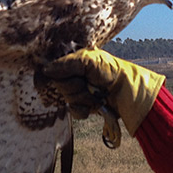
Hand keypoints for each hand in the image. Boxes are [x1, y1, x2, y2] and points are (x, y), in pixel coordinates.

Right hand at [40, 48, 164, 136]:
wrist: (127, 91)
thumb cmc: (111, 70)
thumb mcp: (89, 60)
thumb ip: (66, 64)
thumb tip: (45, 70)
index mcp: (74, 62)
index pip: (53, 70)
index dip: (60, 74)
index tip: (73, 75)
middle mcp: (74, 76)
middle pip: (60, 86)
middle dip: (76, 86)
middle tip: (89, 83)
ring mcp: (78, 92)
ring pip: (67, 99)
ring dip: (83, 98)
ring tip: (96, 94)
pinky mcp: (84, 107)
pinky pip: (74, 111)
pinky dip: (84, 109)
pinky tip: (94, 105)